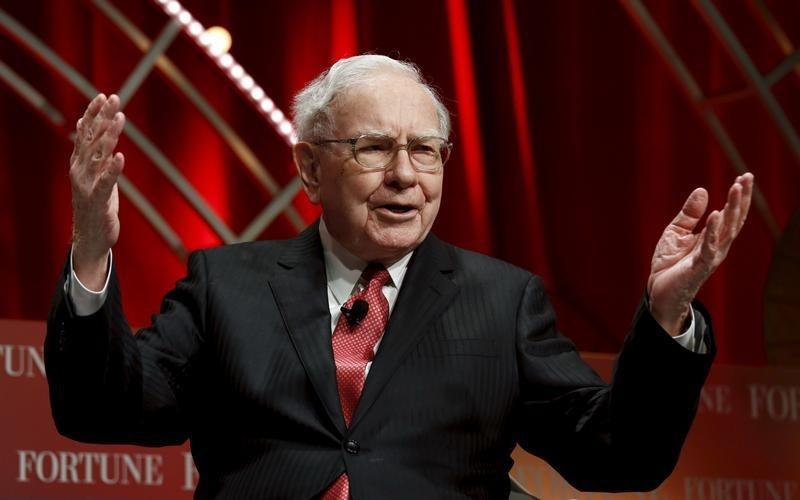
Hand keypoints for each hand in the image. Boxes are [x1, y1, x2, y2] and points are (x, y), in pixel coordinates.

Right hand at [70, 94, 125, 290]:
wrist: (90, 238)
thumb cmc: (95, 205)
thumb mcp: (94, 174)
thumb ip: (93, 152)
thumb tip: (90, 126)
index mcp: (79, 163)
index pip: (85, 133)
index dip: (93, 114)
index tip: (103, 96)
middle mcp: (80, 171)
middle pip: (92, 139)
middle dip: (103, 117)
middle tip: (114, 98)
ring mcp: (86, 185)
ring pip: (98, 156)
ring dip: (109, 136)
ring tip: (119, 118)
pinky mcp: (97, 201)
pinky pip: (105, 182)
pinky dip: (113, 169)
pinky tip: (121, 157)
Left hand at [647, 173, 753, 334]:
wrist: (659, 290)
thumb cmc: (670, 263)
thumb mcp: (677, 231)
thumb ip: (690, 214)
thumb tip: (703, 190)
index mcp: (713, 237)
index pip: (730, 214)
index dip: (738, 196)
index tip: (744, 176)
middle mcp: (717, 246)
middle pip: (734, 219)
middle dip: (741, 198)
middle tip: (747, 177)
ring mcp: (711, 256)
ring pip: (727, 230)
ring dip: (732, 208)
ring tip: (736, 188)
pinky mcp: (699, 267)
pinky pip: (708, 246)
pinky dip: (713, 230)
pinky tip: (716, 214)